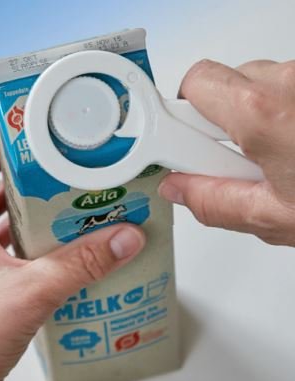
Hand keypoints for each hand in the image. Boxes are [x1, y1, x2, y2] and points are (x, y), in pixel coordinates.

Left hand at [0, 105, 144, 380]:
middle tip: (52, 143)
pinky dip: (25, 227)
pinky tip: (52, 232)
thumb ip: (81, 265)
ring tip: (60, 182)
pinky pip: (2, 236)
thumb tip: (123, 238)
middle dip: (16, 153)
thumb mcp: (30, 296)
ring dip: (23, 191)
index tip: (15, 104)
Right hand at [159, 59, 294, 245]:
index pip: (195, 84)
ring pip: (256, 83)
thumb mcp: (275, 218)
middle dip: (215, 119)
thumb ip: (213, 201)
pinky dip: (280, 111)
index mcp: (265, 115)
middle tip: (231, 157)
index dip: (180, 112)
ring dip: (251, 116)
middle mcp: (291, 81)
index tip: (180, 141)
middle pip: (223, 81)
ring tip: (274, 156)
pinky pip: (285, 86)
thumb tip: (177, 188)